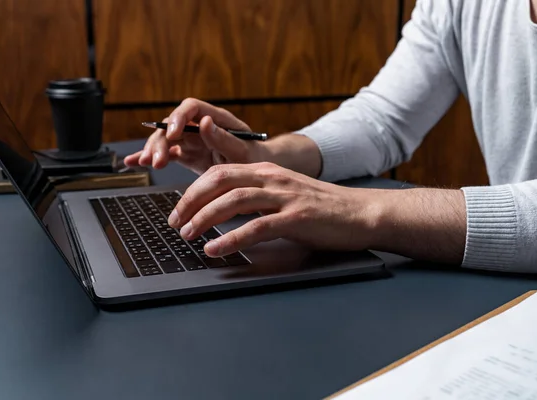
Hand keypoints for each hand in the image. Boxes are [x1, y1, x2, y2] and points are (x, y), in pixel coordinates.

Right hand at [124, 98, 267, 174]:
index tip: (172, 134)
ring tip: (146, 163)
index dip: (178, 118)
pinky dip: (150, 157)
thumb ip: (225, 138)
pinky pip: (166, 154)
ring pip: (165, 140)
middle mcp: (200, 126)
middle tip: (157, 160)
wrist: (255, 175)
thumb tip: (204, 122)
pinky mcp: (187, 155)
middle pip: (172, 125)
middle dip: (161, 141)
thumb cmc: (254, 159)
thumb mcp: (244, 151)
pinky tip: (133, 161)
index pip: (191, 108)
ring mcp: (192, 140)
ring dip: (153, 150)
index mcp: (216, 119)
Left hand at [167, 162, 376, 256]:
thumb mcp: (283, 193)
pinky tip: (216, 249)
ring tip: (188, 236)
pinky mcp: (296, 218)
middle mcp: (271, 178)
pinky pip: (256, 227)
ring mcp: (284, 197)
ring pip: (233, 201)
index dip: (192, 191)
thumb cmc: (321, 207)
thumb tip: (222, 210)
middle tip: (175, 223)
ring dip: (204, 219)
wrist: (361, 213)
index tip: (178, 211)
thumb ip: (255, 196)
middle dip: (190, 202)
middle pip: (218, 182)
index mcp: (265, 171)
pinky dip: (231, 239)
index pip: (218, 173)